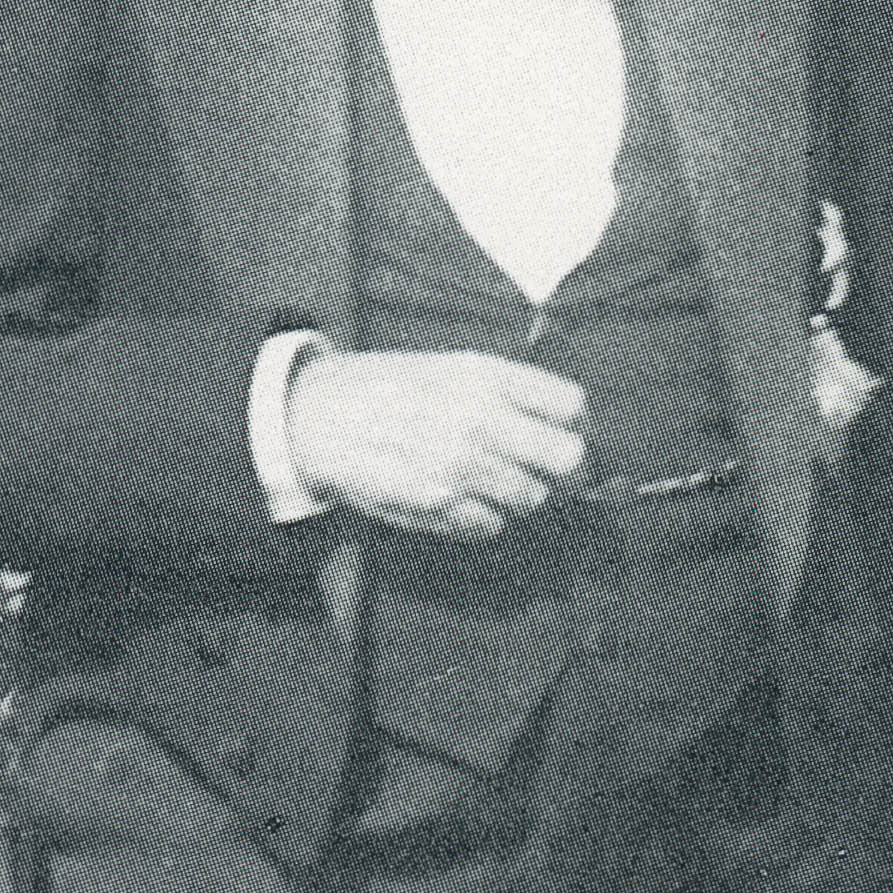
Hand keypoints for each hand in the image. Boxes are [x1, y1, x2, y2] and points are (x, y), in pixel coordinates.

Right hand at [281, 346, 586, 539]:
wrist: (317, 417)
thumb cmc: (385, 388)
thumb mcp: (450, 367)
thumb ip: (506, 390)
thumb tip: (562, 422)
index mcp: (487, 378)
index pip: (572, 407)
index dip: (575, 424)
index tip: (565, 432)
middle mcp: (482, 421)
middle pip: (569, 459)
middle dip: (564, 469)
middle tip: (545, 470)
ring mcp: (462, 468)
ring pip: (533, 498)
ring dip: (519, 495)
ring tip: (490, 483)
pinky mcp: (438, 506)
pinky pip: (492, 525)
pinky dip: (483, 518)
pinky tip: (461, 500)